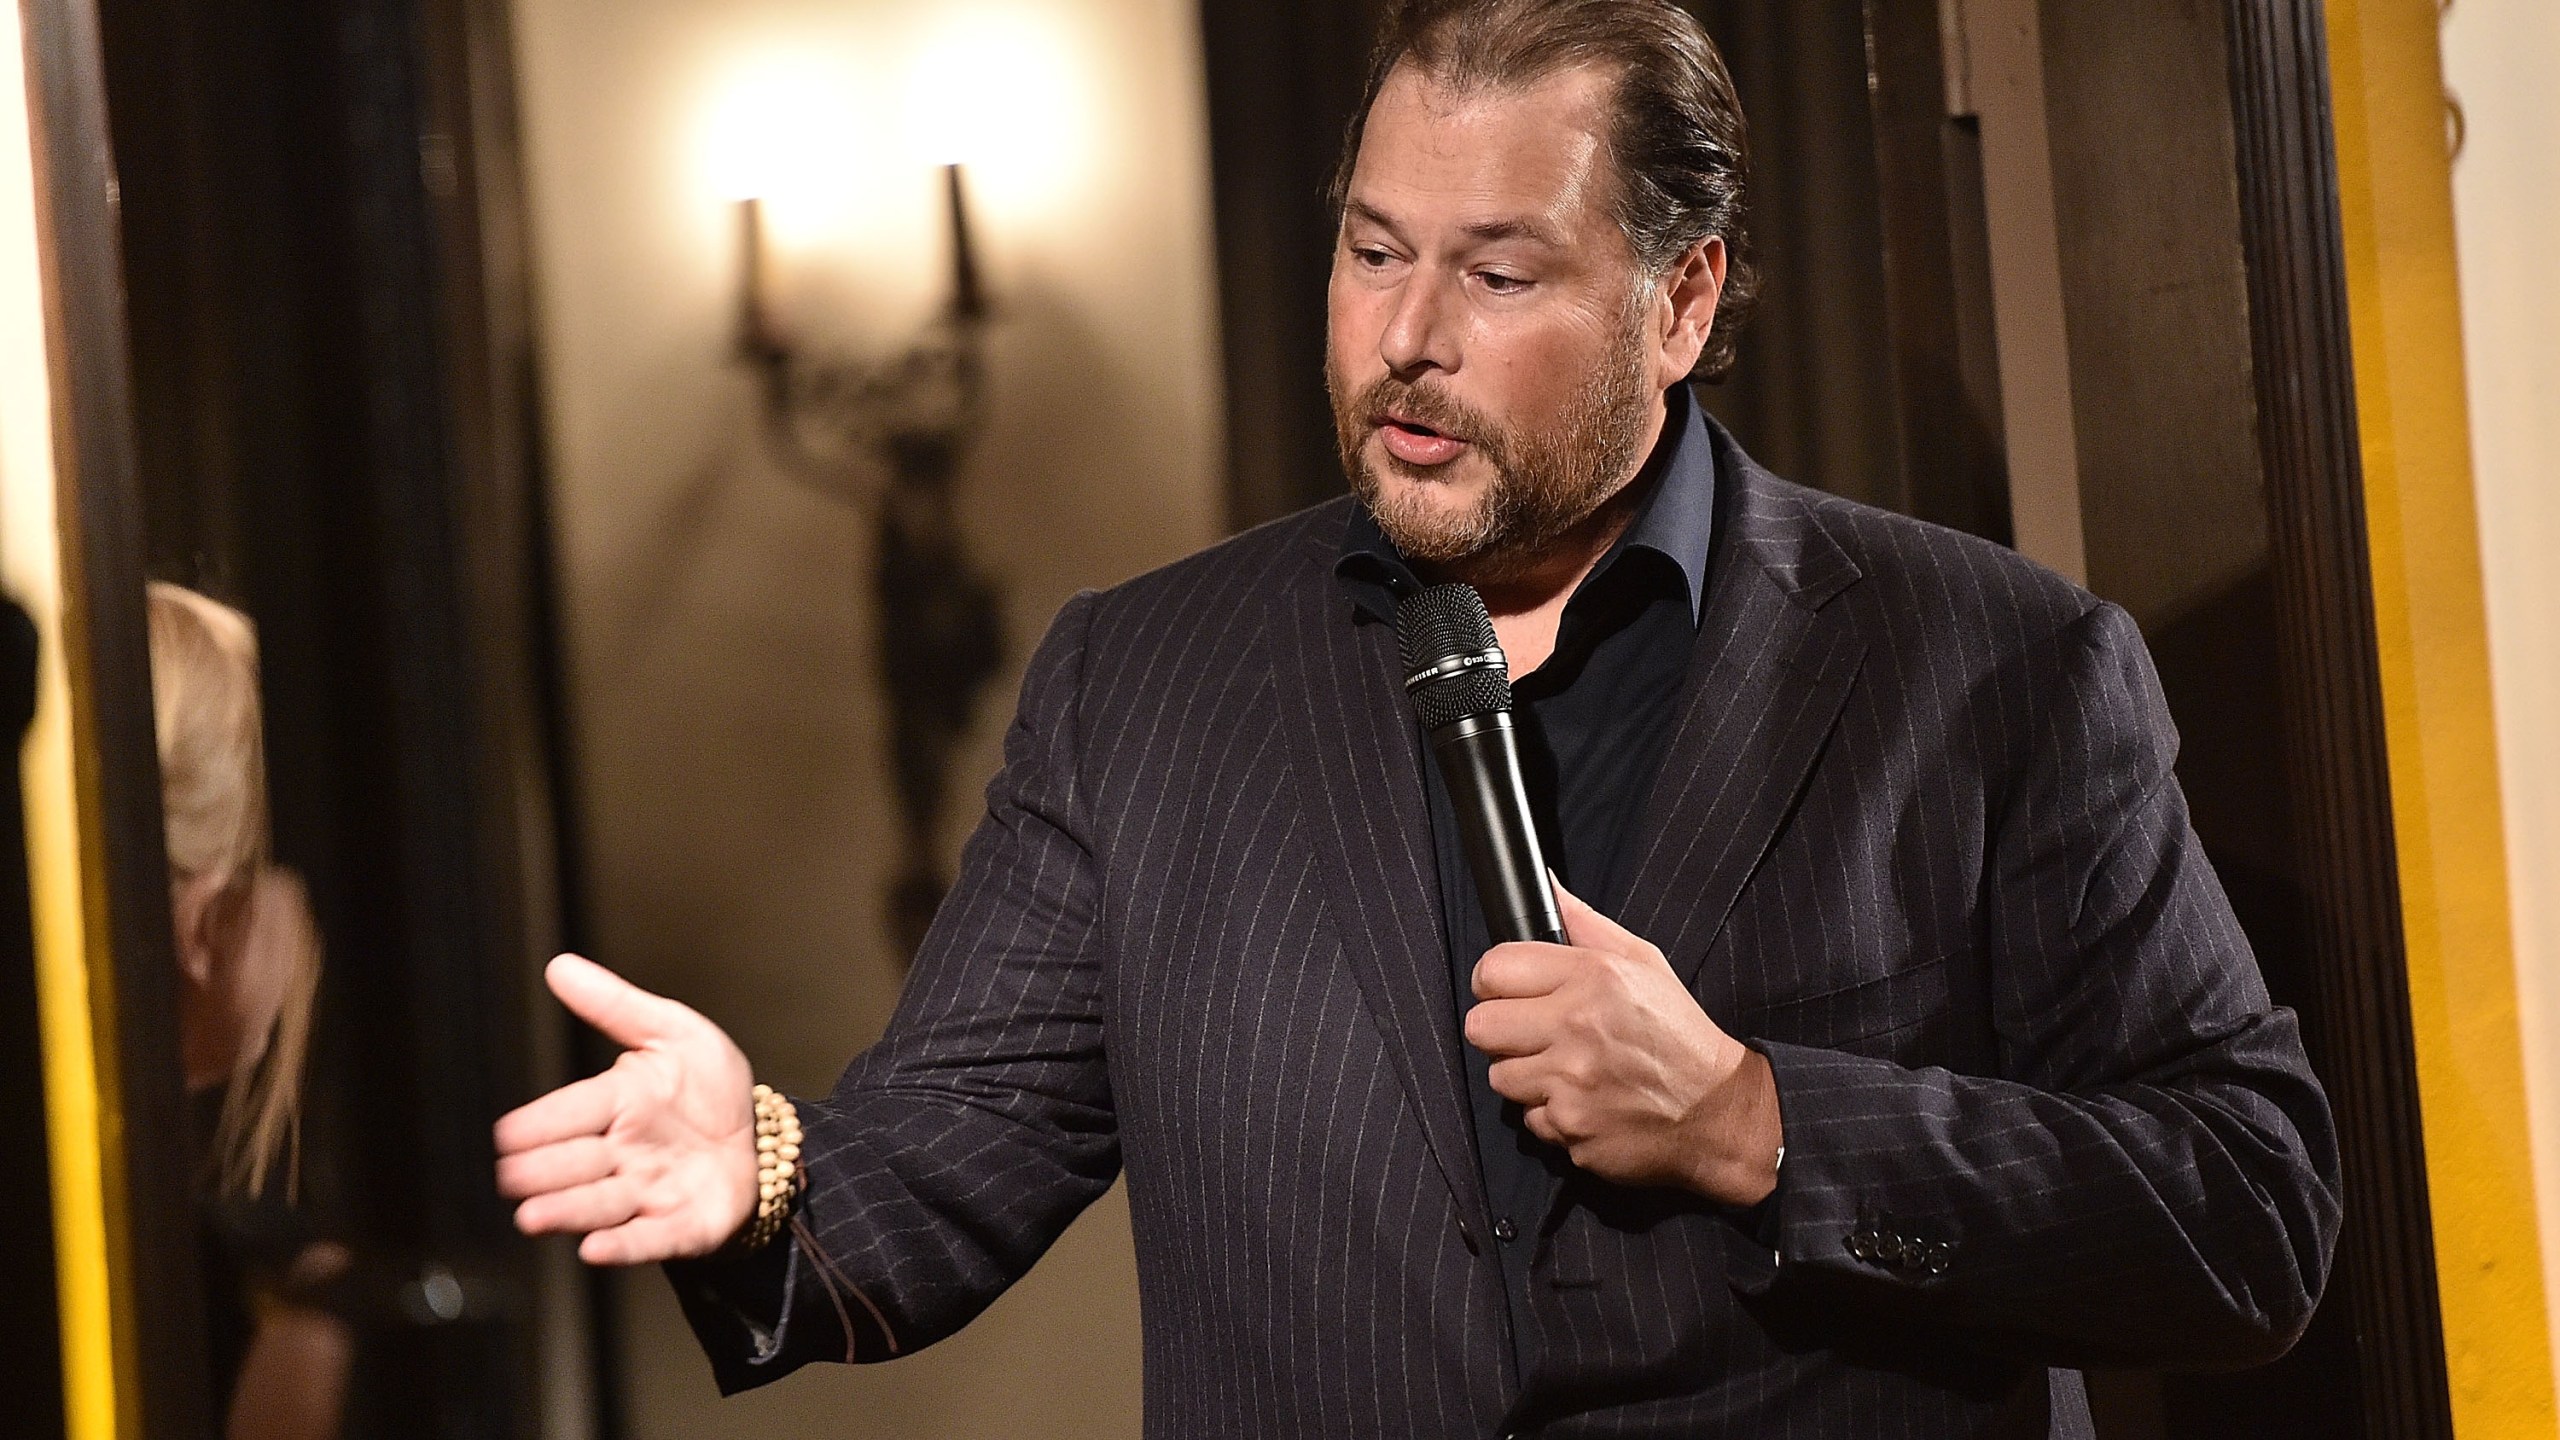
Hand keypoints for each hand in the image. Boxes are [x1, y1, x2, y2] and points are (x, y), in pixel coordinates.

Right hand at [493, 955, 758, 1263]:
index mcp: (617, 1103)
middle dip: (544, 1171)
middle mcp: (623, 1154)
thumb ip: (616, 1006)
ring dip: (568, 1211)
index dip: (540, 1123)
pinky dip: (623, 1246)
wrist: (762, 1137)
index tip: (505, 1134)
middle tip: (511, 1177)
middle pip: (575, 1162)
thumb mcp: (673, 1032)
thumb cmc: (704, 1086)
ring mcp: (649, 1193)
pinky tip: (596, 1249)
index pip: (571, 1111)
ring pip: (600, 1204)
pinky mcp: (679, 1227)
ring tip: (533, 1217)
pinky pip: (648, 1239)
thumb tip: (560, 965)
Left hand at [1464, 881, 1780, 1205]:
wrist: (1717, 1110)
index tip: (1506, 992)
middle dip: (1500, 1031)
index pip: (1494, 968)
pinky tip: (1583, 1102)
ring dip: (1525, 1075)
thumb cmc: (1678, 1034)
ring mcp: (1571, 1082)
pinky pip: (1530, 1119)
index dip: (1493, 981)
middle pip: (1480, 1026)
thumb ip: (1586, 924)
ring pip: (1499, 1077)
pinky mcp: (1571, 1127)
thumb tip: (1548, 887)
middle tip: (1530, 1034)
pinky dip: (1551, 1115)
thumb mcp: (1643, 963)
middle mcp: (1577, 1026)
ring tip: (1563, 1070)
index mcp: (1592, 977)